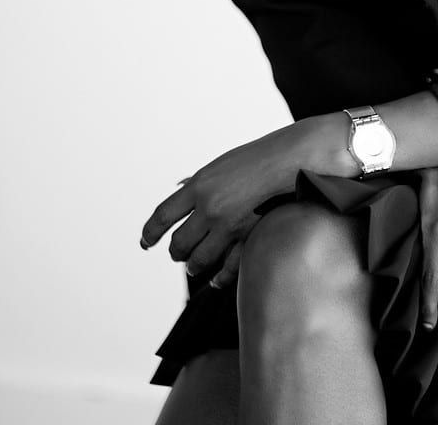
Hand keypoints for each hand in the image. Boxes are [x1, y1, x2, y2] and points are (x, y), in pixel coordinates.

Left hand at [139, 115, 351, 286]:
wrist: (292, 159)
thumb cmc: (258, 158)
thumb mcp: (221, 164)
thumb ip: (199, 182)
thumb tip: (178, 188)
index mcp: (199, 185)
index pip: (162, 216)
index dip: (150, 233)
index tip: (145, 244)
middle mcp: (209, 207)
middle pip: (178, 244)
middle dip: (176, 253)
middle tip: (178, 254)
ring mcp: (229, 225)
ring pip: (198, 260)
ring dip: (194, 266)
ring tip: (195, 266)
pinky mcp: (248, 236)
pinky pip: (227, 267)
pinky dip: (219, 277)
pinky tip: (216, 280)